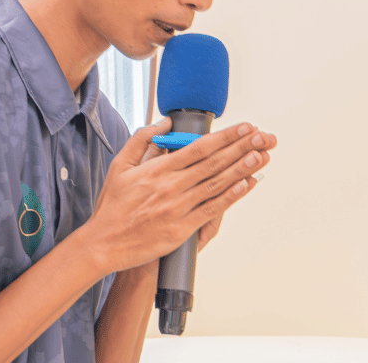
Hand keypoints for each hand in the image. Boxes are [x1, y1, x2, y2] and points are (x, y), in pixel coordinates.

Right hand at [84, 118, 275, 274]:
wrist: (104, 243)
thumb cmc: (112, 206)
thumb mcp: (120, 164)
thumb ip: (142, 140)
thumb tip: (165, 124)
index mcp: (158, 169)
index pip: (199, 147)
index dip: (225, 136)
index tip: (244, 127)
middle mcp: (171, 186)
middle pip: (214, 162)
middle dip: (242, 147)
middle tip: (263, 137)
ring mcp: (178, 207)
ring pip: (216, 184)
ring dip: (242, 169)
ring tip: (261, 156)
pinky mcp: (181, 229)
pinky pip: (211, 210)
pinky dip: (230, 197)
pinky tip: (246, 186)